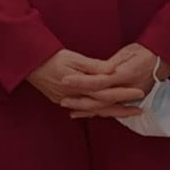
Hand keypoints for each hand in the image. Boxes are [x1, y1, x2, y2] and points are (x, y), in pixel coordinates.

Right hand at [28, 48, 145, 117]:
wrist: (29, 65)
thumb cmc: (53, 58)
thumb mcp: (75, 58)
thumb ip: (95, 66)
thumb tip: (114, 69)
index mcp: (81, 87)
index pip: (107, 93)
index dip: (124, 93)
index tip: (140, 93)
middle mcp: (75, 98)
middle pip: (103, 107)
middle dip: (122, 109)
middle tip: (139, 109)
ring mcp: (68, 101)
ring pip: (93, 111)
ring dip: (111, 112)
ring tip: (126, 112)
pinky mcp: (61, 101)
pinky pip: (83, 110)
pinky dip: (94, 111)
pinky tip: (102, 112)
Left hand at [61, 42, 169, 118]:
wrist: (164, 60)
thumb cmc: (145, 51)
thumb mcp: (127, 52)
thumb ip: (111, 64)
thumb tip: (96, 71)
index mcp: (127, 74)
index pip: (100, 80)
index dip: (82, 81)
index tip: (65, 79)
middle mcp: (129, 88)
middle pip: (101, 99)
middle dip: (81, 101)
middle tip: (62, 100)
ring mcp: (132, 97)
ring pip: (106, 108)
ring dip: (87, 109)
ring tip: (70, 110)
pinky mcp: (132, 100)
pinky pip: (113, 109)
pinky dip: (98, 112)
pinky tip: (86, 114)